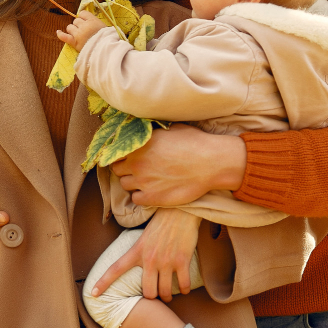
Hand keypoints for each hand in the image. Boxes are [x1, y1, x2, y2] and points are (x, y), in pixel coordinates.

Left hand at [56, 10, 106, 51]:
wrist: (104, 50)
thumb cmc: (107, 39)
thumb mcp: (106, 28)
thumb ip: (97, 23)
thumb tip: (93, 22)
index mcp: (92, 20)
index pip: (83, 13)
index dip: (83, 17)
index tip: (85, 21)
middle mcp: (84, 26)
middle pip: (76, 20)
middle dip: (78, 24)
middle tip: (83, 31)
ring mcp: (78, 34)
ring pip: (70, 27)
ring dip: (72, 30)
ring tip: (77, 34)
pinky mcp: (74, 42)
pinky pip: (64, 36)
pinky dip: (60, 34)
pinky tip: (58, 32)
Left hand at [91, 208, 201, 301]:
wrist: (181, 209)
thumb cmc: (162, 222)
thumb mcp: (144, 236)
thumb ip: (139, 250)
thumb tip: (136, 264)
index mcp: (137, 250)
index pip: (116, 268)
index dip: (103, 282)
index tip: (93, 293)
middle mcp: (150, 258)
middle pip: (148, 292)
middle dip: (152, 297)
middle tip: (155, 294)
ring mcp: (166, 260)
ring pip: (165, 292)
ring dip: (167, 297)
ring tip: (168, 295)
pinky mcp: (182, 260)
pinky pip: (183, 285)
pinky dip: (184, 290)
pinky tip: (183, 289)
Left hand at [111, 124, 246, 206]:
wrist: (211, 163)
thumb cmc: (194, 142)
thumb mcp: (170, 129)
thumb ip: (151, 132)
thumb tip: (142, 130)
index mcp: (139, 144)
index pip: (115, 151)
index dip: (121, 154)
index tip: (128, 156)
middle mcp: (136, 162)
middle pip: (117, 169)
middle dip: (125, 168)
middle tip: (138, 168)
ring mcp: (143, 181)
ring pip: (124, 184)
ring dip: (132, 182)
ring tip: (145, 180)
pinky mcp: (152, 197)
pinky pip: (135, 199)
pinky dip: (141, 196)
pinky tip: (151, 190)